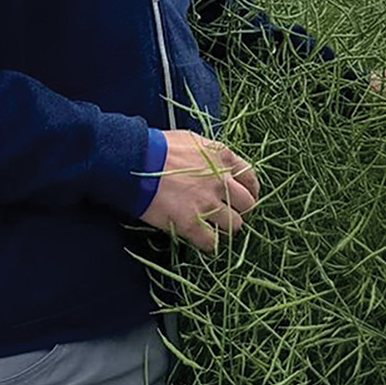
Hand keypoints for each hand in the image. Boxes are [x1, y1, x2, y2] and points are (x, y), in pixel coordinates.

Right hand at [139, 130, 258, 251]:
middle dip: (241, 212)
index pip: (251, 178)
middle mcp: (222, 181)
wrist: (134, 161)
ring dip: (226, 228)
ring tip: (215, 229)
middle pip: (248, 205)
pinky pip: (212, 242)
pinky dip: (209, 244)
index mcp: (224, 158)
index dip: (250, 191)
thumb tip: (215, 165)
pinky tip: (202, 241)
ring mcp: (208, 204)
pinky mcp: (191, 224)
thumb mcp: (193, 141)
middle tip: (230, 215)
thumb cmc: (159, 147)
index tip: (246, 198)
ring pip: (235, 225)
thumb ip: (211, 155)